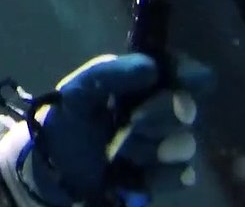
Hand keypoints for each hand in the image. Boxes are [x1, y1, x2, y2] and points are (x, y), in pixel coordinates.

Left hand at [19, 53, 213, 205]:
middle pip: (185, 108)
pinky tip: (135, 173)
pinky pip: (181, 174)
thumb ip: (111, 74)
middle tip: (131, 121)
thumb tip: (152, 68)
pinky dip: (158, 175)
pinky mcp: (166, 174)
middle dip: (156, 116)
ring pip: (184, 143)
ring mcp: (166, 143)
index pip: (179, 71)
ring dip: (151, 149)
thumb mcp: (79, 91)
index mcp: (142, 82)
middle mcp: (161, 109)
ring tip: (121, 152)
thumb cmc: (70, 120)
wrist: (58, 167)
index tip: (182, 84)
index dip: (187, 75)